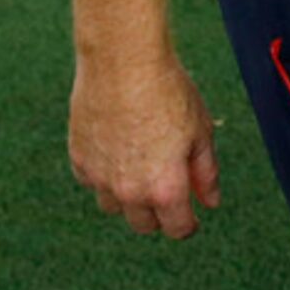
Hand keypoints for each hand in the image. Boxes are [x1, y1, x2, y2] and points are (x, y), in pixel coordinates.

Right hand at [68, 51, 221, 239]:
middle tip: (165, 185)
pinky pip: (91, 180)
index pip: (177, 230)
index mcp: (166, 190)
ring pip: (113, 206)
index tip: (189, 214)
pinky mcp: (79, 158)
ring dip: (126, 196)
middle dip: (157, 212)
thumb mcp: (200, 130)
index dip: (188, 223)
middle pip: (143, 224)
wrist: (123, 59)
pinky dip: (102, 173)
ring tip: (137, 164)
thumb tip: (210, 201)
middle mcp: (130, 192)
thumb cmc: (167, 91)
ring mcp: (101, 177)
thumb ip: (206, 172)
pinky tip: (114, 148)